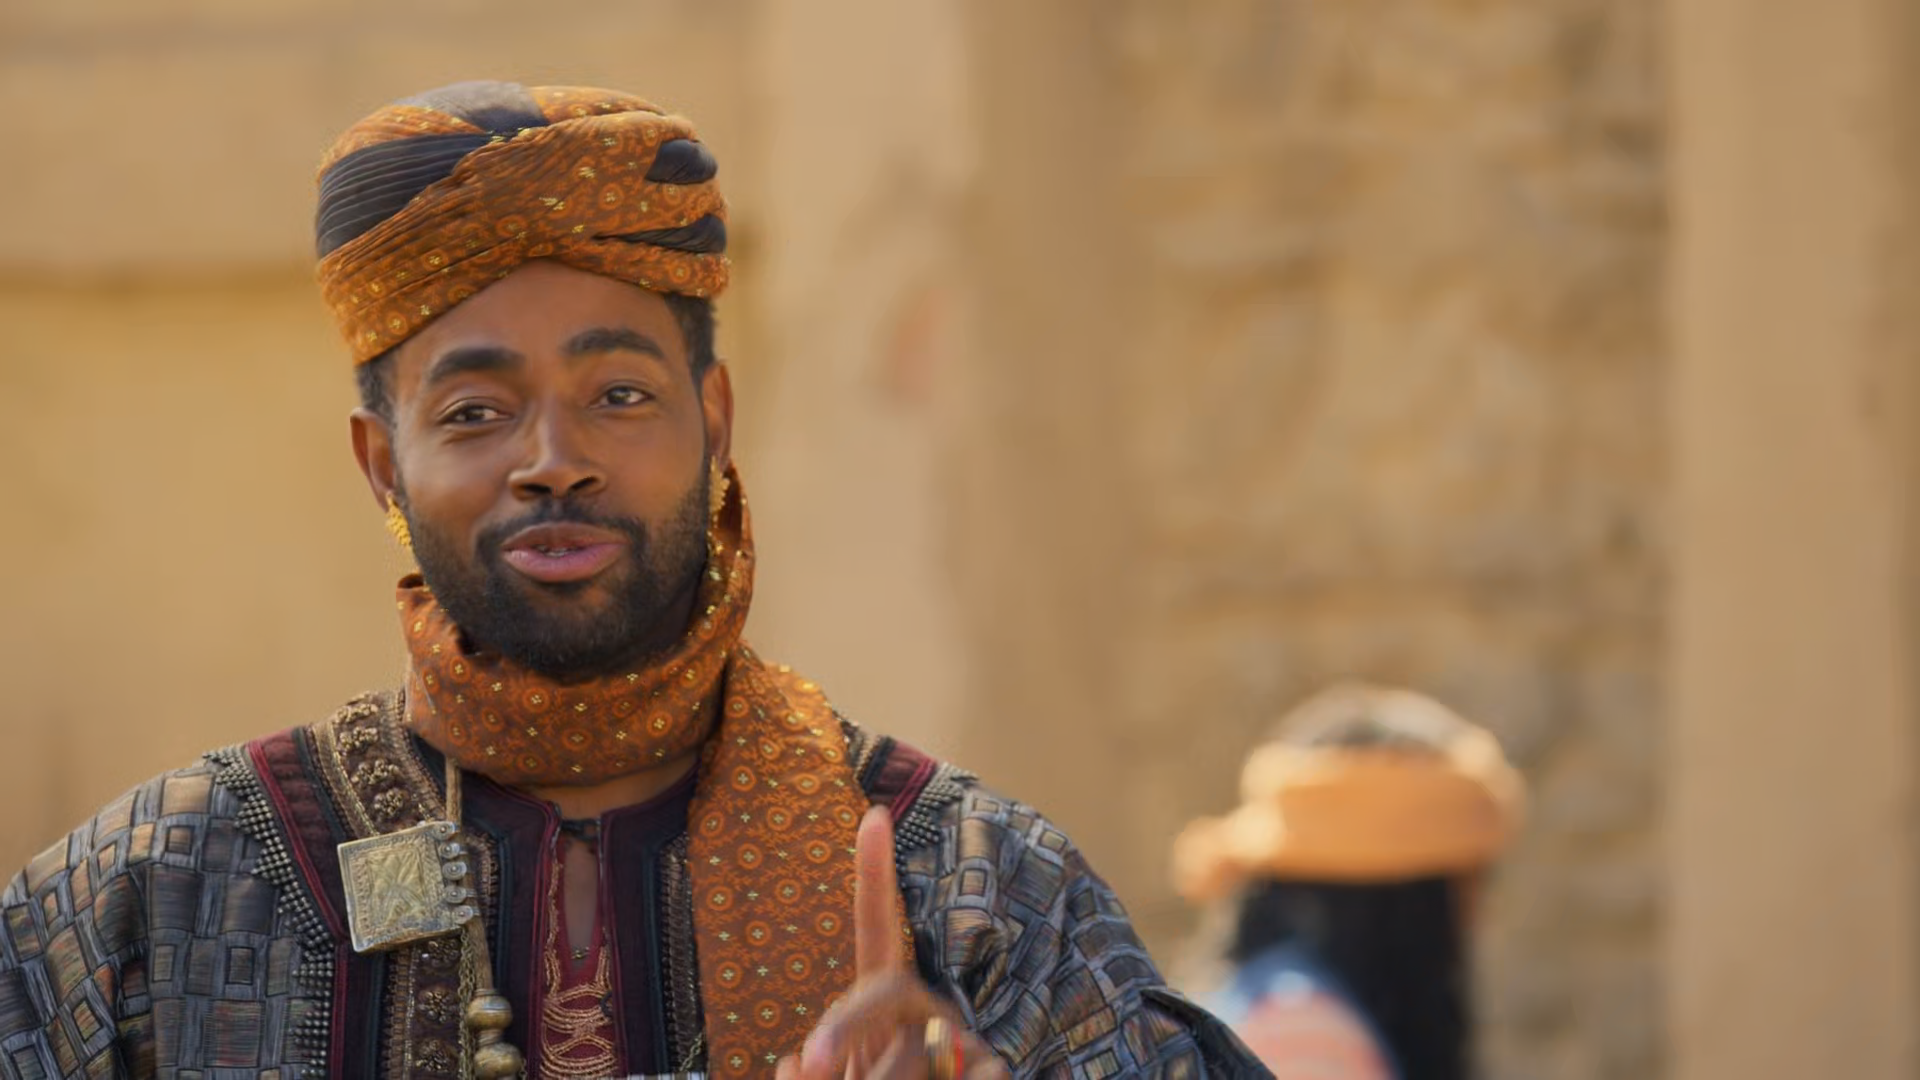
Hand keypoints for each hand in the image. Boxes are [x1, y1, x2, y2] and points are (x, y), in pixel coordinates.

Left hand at [776, 808, 1008, 1078]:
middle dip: (844, 1027)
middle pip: (891, 991)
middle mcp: (933, 1016)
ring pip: (911, 1056)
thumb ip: (810, 1074)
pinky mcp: (997, 1073)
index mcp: (889, 1010)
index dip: (875, 878)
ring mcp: (970, 1050)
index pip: (879, 934)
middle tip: (808, 1064)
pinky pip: (961, 1076)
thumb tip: (792, 1065)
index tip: (873, 816)